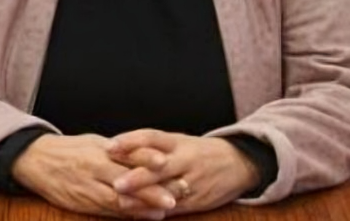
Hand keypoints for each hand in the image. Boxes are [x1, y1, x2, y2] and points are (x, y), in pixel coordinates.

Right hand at [11, 134, 179, 218]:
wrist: (35, 161)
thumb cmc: (69, 149)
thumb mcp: (95, 142)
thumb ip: (120, 150)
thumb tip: (149, 154)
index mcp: (99, 150)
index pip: (127, 154)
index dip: (147, 159)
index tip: (167, 163)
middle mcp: (94, 169)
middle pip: (127, 181)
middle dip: (152, 189)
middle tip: (178, 193)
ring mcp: (87, 189)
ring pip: (118, 200)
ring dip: (143, 206)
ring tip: (164, 210)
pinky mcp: (81, 204)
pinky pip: (107, 211)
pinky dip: (126, 214)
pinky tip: (142, 217)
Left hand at [107, 130, 260, 214]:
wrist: (239, 163)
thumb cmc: (198, 152)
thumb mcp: (178, 143)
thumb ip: (151, 147)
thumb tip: (113, 149)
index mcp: (178, 142)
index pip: (152, 137)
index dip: (131, 141)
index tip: (110, 146)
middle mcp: (185, 160)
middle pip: (159, 168)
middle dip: (138, 177)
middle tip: (116, 182)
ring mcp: (193, 182)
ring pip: (167, 191)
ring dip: (144, 199)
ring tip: (122, 203)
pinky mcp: (198, 201)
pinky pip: (175, 208)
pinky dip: (157, 212)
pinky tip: (140, 215)